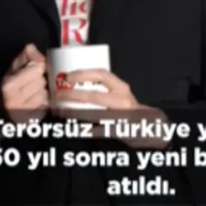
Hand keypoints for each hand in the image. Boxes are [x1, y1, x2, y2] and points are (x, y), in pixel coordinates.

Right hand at [0, 44, 48, 125]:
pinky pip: (47, 105)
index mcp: (10, 84)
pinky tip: (36, 102)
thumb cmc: (9, 88)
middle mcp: (16, 99)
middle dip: (40, 80)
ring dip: (43, 92)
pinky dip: (44, 103)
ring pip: (46, 94)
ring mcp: (24, 112)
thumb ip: (24, 57)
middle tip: (32, 83)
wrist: (0, 112)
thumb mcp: (13, 70)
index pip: (38, 68)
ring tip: (33, 93)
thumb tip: (32, 48)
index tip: (33, 70)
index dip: (38, 67)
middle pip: (42, 81)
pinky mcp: (33, 120)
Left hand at [52, 69, 169, 148]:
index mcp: (122, 88)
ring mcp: (119, 117)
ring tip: (59, 111)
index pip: (101, 74)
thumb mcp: (120, 94)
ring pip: (91, 114)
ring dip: (72, 112)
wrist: (148, 127)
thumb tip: (77, 82)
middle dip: (72, 95)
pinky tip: (70, 126)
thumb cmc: (130, 109)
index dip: (82, 74)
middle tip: (58, 95)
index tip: (68, 77)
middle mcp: (122, 101)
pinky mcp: (116, 131)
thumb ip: (104, 89)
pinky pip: (94, 130)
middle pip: (93, 96)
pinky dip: (81, 128)